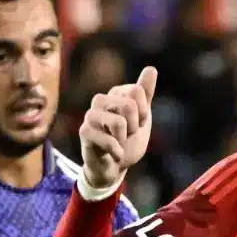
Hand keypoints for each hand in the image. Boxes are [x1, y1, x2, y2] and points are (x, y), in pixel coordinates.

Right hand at [78, 67, 158, 193]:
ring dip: (125, 140)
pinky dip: (118, 152)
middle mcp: (100, 100)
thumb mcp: (141, 118)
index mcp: (114, 94)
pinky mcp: (85, 132)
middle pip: (130, 105)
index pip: (138, 92)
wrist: (114, 168)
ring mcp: (90, 116)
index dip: (142, 113)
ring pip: (119, 122)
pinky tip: (114, 155)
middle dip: (134, 127)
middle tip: (126, 136)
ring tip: (118, 144)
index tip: (136, 124)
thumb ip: (145, 94)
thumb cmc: (127, 142)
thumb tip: (151, 68)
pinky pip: (110, 140)